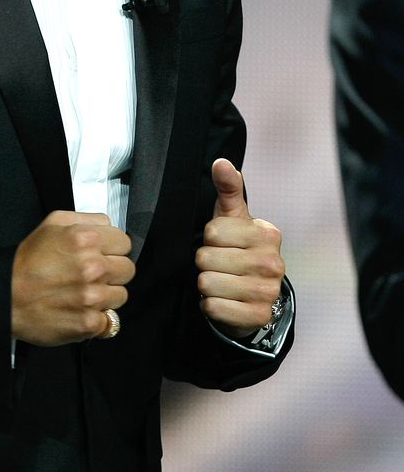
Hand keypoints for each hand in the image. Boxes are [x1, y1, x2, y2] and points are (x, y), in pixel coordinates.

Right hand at [11, 211, 134, 345]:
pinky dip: (97, 318)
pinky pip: (109, 320)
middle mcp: (93, 267)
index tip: (102, 254)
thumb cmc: (28, 260)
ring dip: (107, 295)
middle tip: (93, 274)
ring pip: (121, 295)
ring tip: (84, 292)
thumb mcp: (53, 222)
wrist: (7, 296)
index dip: (113, 248)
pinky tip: (79, 309)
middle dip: (113, 271)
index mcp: (86, 239)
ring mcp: (93, 297)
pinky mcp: (89, 323)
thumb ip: (86, 219)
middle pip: (128, 269)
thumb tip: (109, 225)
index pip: (125, 243)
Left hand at [195, 158, 284, 338]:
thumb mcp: (232, 216)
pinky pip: (213, 308)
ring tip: (221, 281)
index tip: (222, 243)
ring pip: (207, 284)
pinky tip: (224, 300)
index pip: (212, 232)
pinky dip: (210, 305)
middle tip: (220, 265)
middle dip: (205, 262)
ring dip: (206, 284)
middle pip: (206, 258)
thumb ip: (227, 187)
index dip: (209, 239)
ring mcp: (268, 292)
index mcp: (268, 233)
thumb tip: (221, 162)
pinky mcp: (259, 317)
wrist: (253, 293)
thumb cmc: (237, 247)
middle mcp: (274, 263)